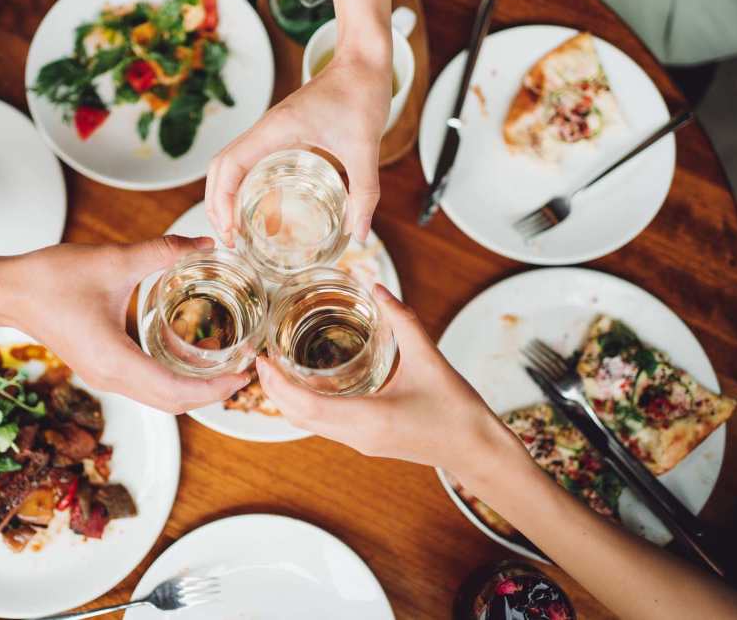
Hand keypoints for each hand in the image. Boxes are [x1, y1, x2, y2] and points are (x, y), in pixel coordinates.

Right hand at [0, 237, 250, 413]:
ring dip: (193, 391)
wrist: (7, 290)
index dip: (214, 388)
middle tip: (244, 374)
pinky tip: (189, 359)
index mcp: (115, 360)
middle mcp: (110, 377)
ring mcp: (103, 376)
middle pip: (172, 404)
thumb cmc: (50, 279)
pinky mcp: (99, 368)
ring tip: (225, 369)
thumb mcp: (114, 260)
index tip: (244, 375)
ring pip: (158, 399)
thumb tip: (205, 244)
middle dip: (211, 394)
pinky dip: (173, 383)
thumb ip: (163, 251)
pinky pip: (144, 388)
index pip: (176, 391)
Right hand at [205, 47, 391, 245]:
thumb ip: (364, 193)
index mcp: (277, 129)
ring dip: (222, 192)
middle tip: (228, 238)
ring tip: (232, 226)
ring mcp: (269, 129)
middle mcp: (266, 128)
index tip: (231, 231)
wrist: (363, 60)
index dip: (222, 200)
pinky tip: (253, 203)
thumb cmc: (362, 94)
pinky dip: (238, 181)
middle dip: (215, 203)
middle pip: (219, 166)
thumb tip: (361, 234)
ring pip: (227, 161)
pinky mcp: (279, 130)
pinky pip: (246, 157)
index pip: (230, 165)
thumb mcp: (366, 148)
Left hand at [255, 284, 522, 477]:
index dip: (278, 382)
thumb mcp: (429, 357)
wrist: (476, 449)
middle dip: (273, 390)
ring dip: (286, 400)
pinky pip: (323, 426)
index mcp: (369, 417)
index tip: (262, 359)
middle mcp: (357, 435)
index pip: (306, 404)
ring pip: (307, 425)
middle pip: (298, 417)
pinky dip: (305, 406)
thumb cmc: (456, 408)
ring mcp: (359, 442)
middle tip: (260, 359)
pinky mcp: (365, 441)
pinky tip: (304, 384)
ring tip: (274, 369)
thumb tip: (377, 288)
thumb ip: (402, 320)